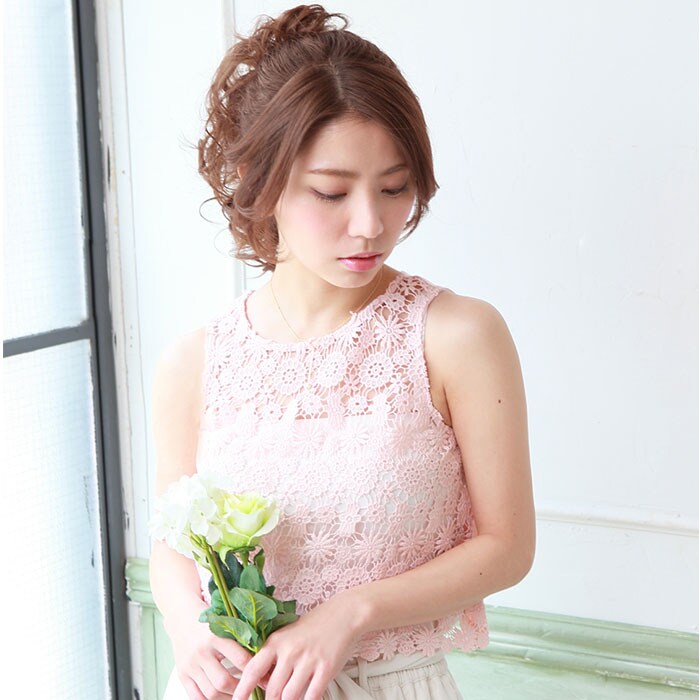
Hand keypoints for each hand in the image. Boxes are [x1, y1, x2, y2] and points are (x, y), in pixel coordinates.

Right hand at [166, 608, 265, 699]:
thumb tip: (265, 659)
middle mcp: (201, 651)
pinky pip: (196, 697)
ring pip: (210, 692)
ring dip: (228, 698)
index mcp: (216, 636)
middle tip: (252, 689)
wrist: (182, 617)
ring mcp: (190, 665)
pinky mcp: (182, 674)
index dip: (256, 671)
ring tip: (239, 695)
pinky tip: (222, 697)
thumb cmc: (211, 621)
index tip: (266, 678)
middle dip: (241, 689)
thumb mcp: (227, 624)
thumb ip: (242, 639)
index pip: (240, 659)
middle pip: (224, 681)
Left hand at [232, 591, 367, 699]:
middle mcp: (290, 651)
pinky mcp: (326, 669)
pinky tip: (308, 699)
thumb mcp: (288, 634)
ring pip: (289, 697)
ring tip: (290, 699)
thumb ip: (274, 656)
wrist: (343, 614)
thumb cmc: (314, 625)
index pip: (253, 669)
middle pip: (272, 690)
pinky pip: (311, 696)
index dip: (242, 689)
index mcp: (276, 641)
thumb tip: (261, 682)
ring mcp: (308, 660)